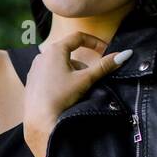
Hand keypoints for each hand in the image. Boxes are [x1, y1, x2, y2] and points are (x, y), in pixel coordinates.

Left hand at [22, 31, 131, 156]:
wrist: (39, 119)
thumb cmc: (61, 96)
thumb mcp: (85, 79)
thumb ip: (104, 66)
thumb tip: (125, 54)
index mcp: (55, 50)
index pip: (78, 37)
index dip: (94, 42)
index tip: (105, 50)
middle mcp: (42, 55)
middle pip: (69, 53)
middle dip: (83, 64)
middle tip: (91, 78)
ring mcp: (35, 68)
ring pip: (60, 65)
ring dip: (72, 73)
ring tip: (77, 90)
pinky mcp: (32, 80)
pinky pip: (50, 74)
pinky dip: (60, 79)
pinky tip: (63, 93)